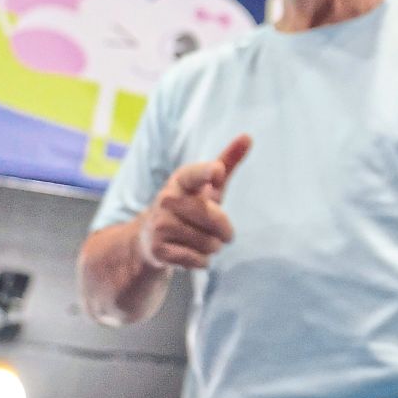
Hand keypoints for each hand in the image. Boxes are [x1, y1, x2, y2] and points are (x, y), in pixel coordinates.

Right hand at [138, 134, 251, 270]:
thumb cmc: (190, 206)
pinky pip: (198, 260)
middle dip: (225, 230)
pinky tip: (192, 254)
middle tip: (219, 231)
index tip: (218, 171)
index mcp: (180, 181)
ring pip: (209, 243)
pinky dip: (202, 261)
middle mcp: (166, 200)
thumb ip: (226, 162)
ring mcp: (160, 226)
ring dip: (213, 247)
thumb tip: (248, 136)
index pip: (193, 174)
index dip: (207, 173)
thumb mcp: (208, 185)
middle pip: (214, 217)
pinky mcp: (159, 251)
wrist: (150, 238)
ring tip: (200, 241)